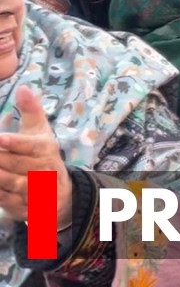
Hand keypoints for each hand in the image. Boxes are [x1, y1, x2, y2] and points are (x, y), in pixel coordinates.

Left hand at [0, 86, 72, 228]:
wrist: (59, 196)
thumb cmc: (43, 157)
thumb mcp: (40, 133)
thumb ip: (31, 111)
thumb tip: (24, 87)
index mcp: (45, 149)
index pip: (29, 145)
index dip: (14, 142)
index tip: (0, 139)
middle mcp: (42, 170)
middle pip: (14, 163)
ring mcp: (33, 190)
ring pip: (9, 182)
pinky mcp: (23, 206)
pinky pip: (5, 199)